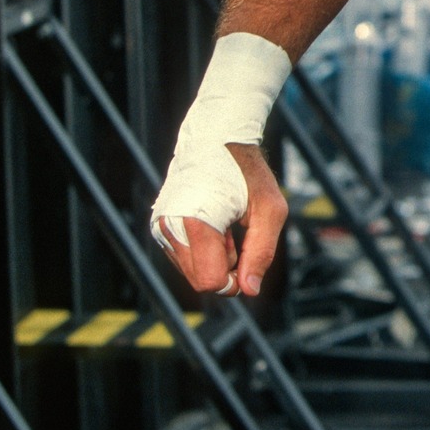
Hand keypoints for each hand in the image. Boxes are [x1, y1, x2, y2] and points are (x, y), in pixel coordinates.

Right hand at [156, 144, 285, 297]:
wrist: (216, 138)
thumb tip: (249, 290)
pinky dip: (203, 248)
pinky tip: (214, 222)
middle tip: (238, 234)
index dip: (234, 280)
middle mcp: (170, 227)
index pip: (209, 281)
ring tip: (226, 224)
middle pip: (200, 280)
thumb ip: (261, 252)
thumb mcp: (270, 209)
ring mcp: (161, 227)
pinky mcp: (160, 227)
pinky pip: (184, 257)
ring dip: (215, 257)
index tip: (248, 256)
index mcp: (195, 222)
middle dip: (225, 267)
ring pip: (192, 271)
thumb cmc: (247, 171)